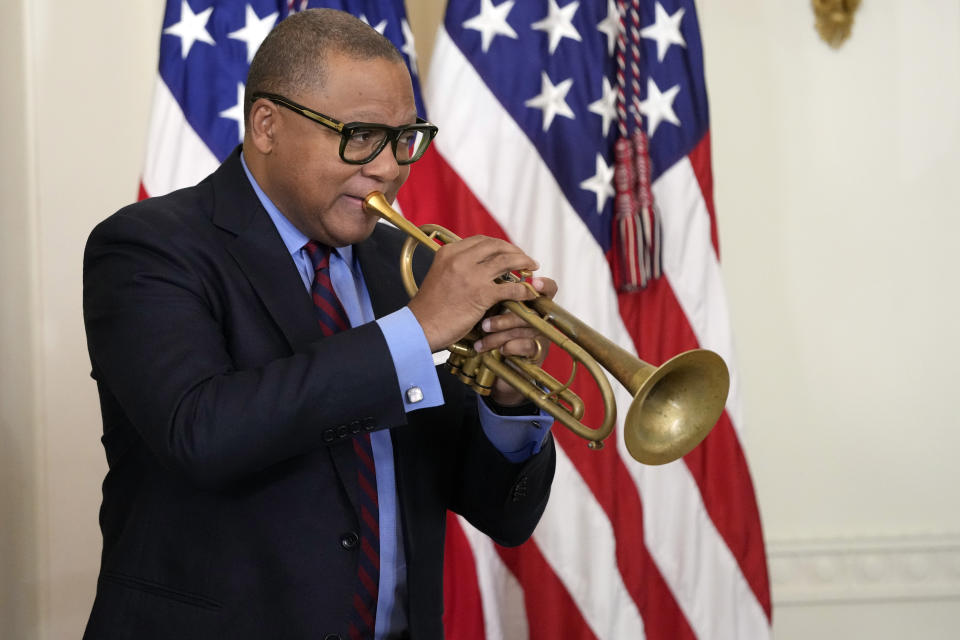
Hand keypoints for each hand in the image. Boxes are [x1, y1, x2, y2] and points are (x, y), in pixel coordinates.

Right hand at [407, 236, 540, 351]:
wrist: (419, 327)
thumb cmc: (429, 308)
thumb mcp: (439, 276)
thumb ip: (456, 267)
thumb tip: (477, 267)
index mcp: (449, 252)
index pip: (481, 241)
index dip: (499, 245)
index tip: (509, 251)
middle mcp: (460, 259)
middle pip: (496, 246)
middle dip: (515, 250)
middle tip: (525, 259)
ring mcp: (471, 276)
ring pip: (506, 261)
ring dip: (524, 263)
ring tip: (532, 268)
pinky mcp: (481, 294)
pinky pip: (510, 288)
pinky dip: (523, 289)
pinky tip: (529, 293)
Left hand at [474, 276, 557, 406]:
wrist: (502, 371)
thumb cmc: (498, 338)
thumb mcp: (496, 317)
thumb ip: (497, 302)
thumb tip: (483, 286)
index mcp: (534, 306)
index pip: (549, 290)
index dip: (545, 285)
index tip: (533, 282)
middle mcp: (542, 319)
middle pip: (531, 311)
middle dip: (505, 318)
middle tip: (485, 325)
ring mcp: (543, 336)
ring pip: (524, 329)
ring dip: (500, 336)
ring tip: (482, 342)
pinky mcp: (540, 353)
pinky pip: (527, 345)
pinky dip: (509, 347)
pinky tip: (499, 351)